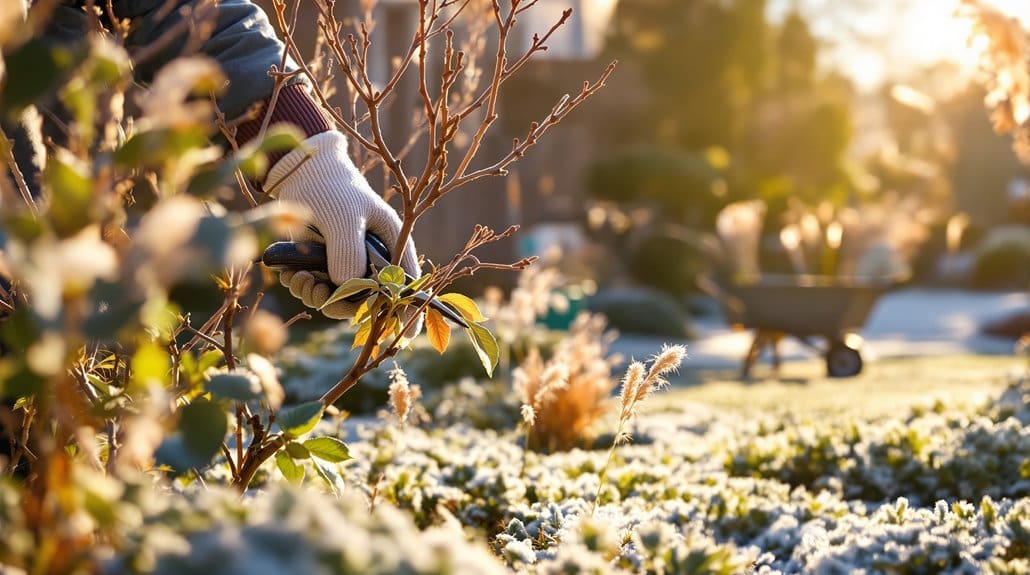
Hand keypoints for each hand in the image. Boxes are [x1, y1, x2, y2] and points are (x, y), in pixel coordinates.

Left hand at [267, 131, 419, 319]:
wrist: (301, 176)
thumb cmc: (332, 189)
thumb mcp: (343, 216)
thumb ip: (348, 251)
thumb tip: (346, 288)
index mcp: (393, 246)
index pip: (406, 287)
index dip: (404, 312)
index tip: (397, 335)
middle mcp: (374, 261)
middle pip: (369, 301)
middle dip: (341, 304)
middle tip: (316, 291)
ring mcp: (350, 265)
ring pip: (340, 300)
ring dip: (317, 296)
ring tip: (299, 279)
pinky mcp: (326, 267)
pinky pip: (320, 291)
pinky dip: (304, 288)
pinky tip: (291, 274)